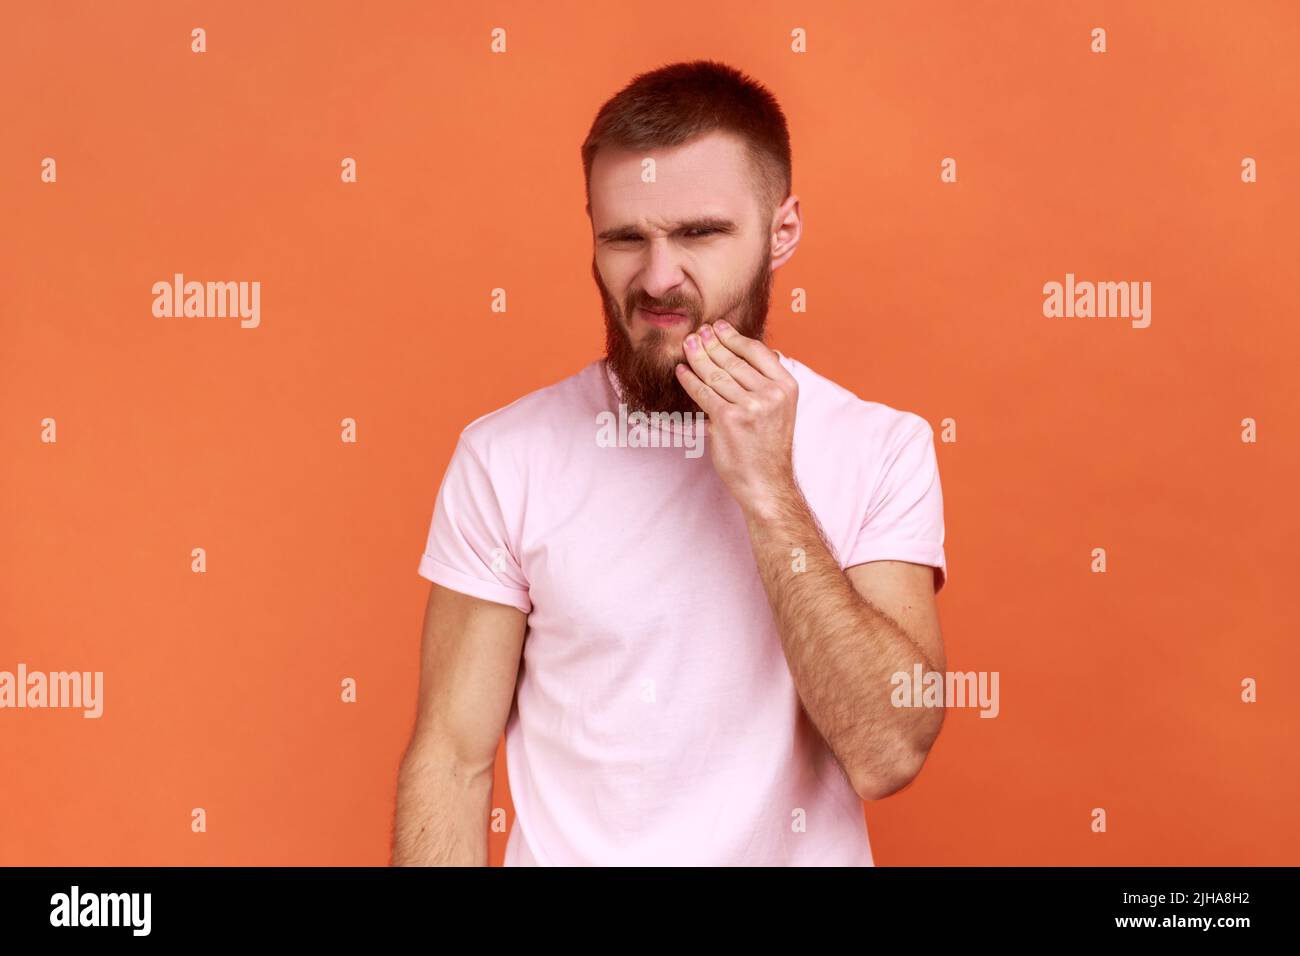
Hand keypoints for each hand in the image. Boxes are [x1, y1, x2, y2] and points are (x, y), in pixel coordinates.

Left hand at [675, 320, 799, 515]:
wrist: (766, 482)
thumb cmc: (768, 447)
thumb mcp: (780, 408)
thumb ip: (766, 381)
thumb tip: (743, 352)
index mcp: (786, 386)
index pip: (757, 351)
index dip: (734, 336)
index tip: (718, 327)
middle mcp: (771, 394)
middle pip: (734, 360)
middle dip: (711, 343)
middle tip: (697, 332)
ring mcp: (750, 406)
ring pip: (716, 374)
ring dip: (697, 356)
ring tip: (687, 345)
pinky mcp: (728, 419)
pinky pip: (703, 392)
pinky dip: (689, 380)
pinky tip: (681, 371)